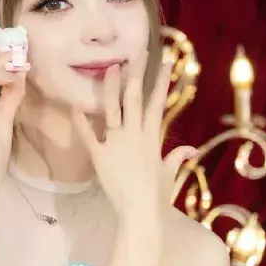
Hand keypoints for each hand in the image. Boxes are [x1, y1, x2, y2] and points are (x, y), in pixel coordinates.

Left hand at [71, 53, 197, 215]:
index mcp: (152, 137)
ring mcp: (115, 142)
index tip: (166, 62)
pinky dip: (80, 120)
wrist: (138, 211)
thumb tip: (190, 149)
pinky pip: (87, 134)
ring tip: (109, 67)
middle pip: (135, 96)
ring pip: (112, 107)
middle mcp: (134, 134)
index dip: (162, 81)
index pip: (158, 102)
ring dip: (110, 86)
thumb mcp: (169, 174)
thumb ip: (177, 157)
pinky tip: (75, 104)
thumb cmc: (156, 195)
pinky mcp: (98, 155)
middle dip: (136, 73)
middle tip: (137, 54)